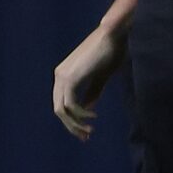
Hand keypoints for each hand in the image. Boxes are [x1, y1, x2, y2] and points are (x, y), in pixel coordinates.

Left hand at [50, 25, 123, 140]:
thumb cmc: (111, 52)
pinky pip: (70, 104)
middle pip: (59, 110)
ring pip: (62, 110)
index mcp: (64, 74)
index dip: (72, 120)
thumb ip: (92, 91)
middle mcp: (59, 75)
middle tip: (86, 137)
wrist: (113, 35)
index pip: (62, 104)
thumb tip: (87, 108)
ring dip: (76, 124)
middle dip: (72, 126)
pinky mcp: (70, 78)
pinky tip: (93, 116)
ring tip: (90, 130)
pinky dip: (81, 114)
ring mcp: (63, 76)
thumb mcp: (100, 76)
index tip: (86, 132)